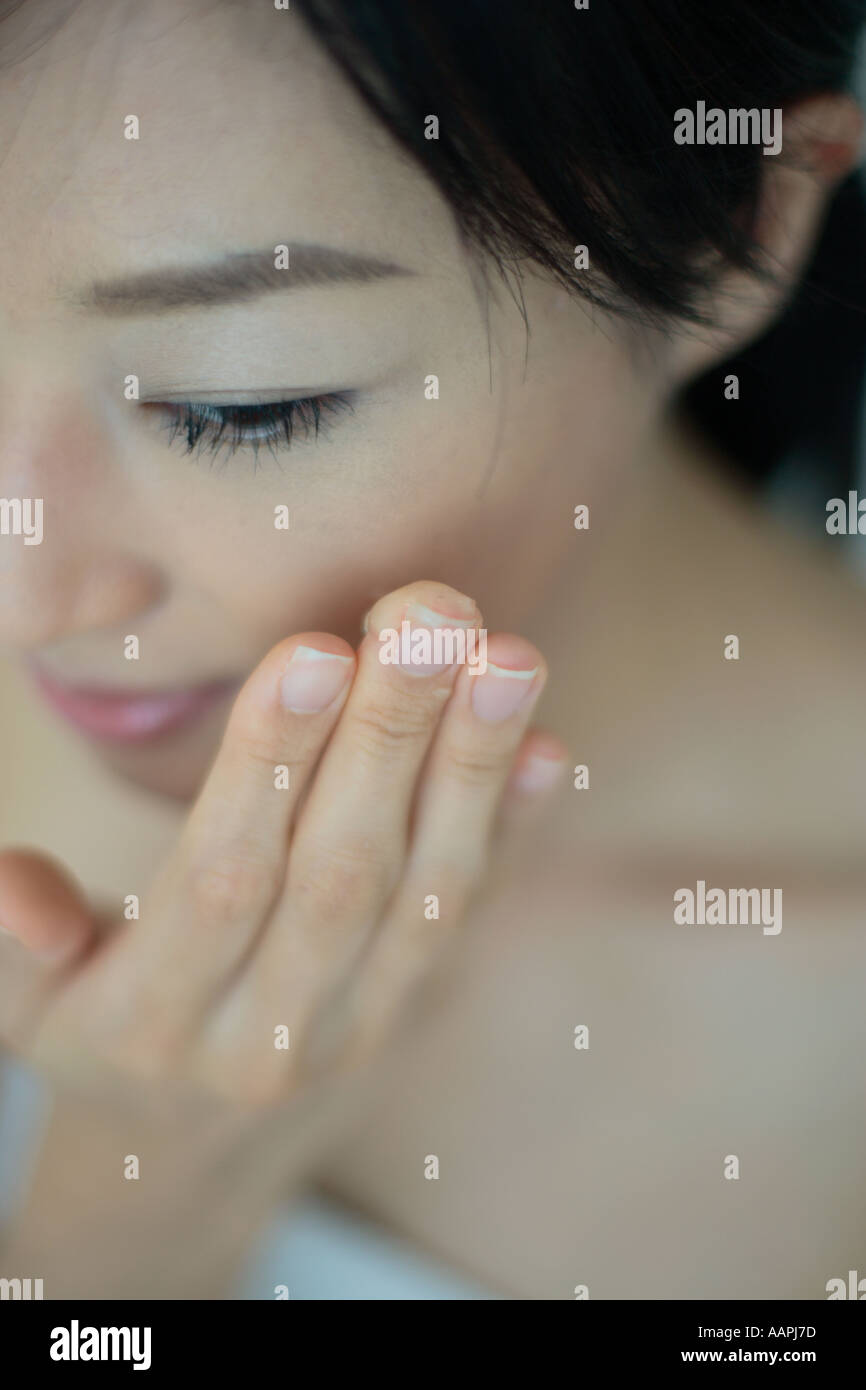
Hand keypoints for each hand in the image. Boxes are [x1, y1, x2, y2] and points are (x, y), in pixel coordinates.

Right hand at [0, 582, 565, 1114]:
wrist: (191, 1154)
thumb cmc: (100, 1036)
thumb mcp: (28, 1008)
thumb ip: (20, 940)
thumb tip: (19, 893)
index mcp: (155, 1016)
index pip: (223, 880)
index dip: (271, 767)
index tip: (317, 650)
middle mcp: (269, 1028)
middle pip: (342, 874)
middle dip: (391, 735)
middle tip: (431, 615)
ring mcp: (356, 1024)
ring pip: (426, 892)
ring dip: (472, 767)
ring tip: (506, 656)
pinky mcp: (413, 1008)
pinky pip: (468, 917)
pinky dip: (512, 830)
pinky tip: (547, 747)